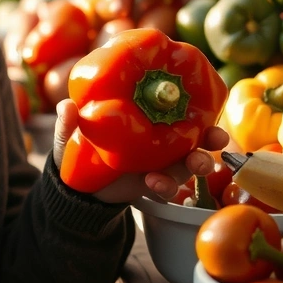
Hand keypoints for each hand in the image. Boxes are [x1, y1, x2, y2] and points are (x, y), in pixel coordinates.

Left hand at [51, 99, 229, 204]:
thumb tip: (66, 106)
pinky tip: (154, 182)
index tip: (210, 98)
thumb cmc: (78, 146)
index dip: (197, 99)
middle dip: (212, 136)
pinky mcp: (156, 181)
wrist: (78, 185)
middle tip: (217, 138)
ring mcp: (161, 159)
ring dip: (199, 162)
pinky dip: (166, 185)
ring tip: (197, 163)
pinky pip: (169, 184)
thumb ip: (68, 122)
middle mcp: (160, 134)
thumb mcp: (71, 134)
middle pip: (196, 132)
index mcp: (145, 113)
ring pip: (190, 160)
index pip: (176, 102)